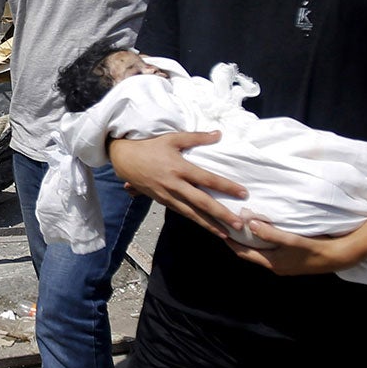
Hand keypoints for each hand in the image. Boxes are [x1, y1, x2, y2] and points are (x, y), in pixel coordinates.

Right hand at [108, 132, 242, 239]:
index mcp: (180, 168)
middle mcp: (175, 185)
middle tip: (238, 224)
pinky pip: (182, 213)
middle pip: (202, 203)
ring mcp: (167, 195)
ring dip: (209, 224)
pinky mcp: (162, 201)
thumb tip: (218, 134)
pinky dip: (195, 221)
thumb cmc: (149, 146)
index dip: (226, 187)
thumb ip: (196, 137)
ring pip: (191, 214)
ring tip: (226, 233)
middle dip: (221, 215)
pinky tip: (206, 226)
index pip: (208, 179)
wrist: (124, 158)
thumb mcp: (172, 138)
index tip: (243, 194)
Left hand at [231, 217, 363, 274]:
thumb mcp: (291, 240)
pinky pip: (271, 251)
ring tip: (242, 228)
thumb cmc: (314, 248)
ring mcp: (284, 264)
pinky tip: (264, 233)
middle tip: (228, 227)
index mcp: (272, 263)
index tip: (221, 230)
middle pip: (251, 253)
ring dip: (251, 242)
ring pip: (261, 252)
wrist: (339, 256)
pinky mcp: (292, 260)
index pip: (245, 253)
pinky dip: (263, 242)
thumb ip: (270, 233)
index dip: (232, 243)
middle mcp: (276, 266)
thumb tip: (249, 224)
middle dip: (239, 242)